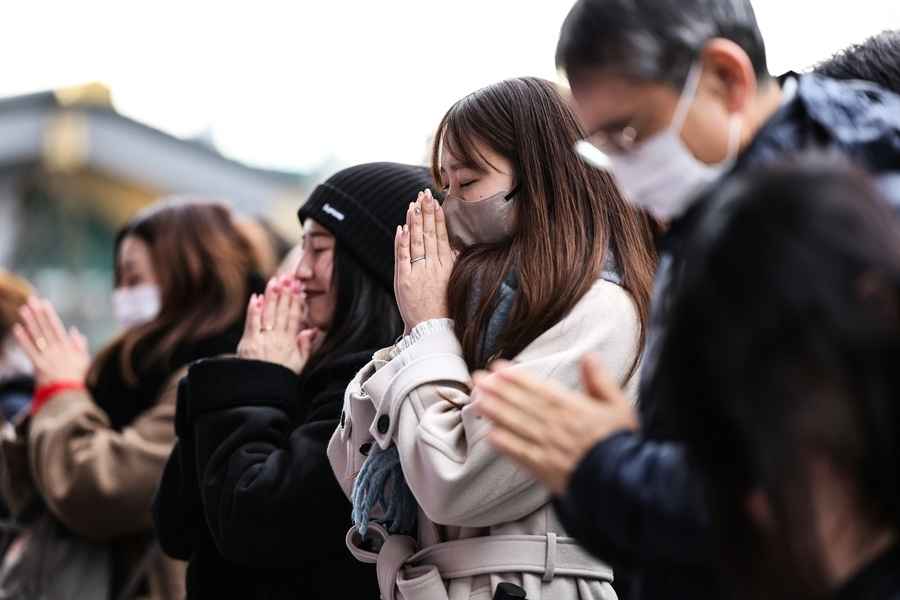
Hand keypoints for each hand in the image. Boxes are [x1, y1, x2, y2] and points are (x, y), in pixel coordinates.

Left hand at [13, 297, 89, 386]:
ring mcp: (47, 357)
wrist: (69, 396)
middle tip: (31, 300)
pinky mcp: (38, 366)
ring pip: (37, 336)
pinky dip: (23, 339)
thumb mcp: (84, 361)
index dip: (50, 314)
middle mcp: (57, 349)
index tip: (45, 302)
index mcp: (68, 348)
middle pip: (46, 328)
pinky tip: (17, 328)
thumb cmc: (78, 379)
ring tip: (23, 310)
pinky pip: (30, 350)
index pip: (57, 327)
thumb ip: (80, 345)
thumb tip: (75, 330)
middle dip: (39, 313)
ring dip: (30, 322)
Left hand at [237, 276, 318, 373]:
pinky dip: (253, 310)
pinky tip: (255, 298)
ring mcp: (263, 339)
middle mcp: (277, 338)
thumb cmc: (280, 377)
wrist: (262, 392)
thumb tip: (313, 330)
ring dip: (271, 297)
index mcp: (290, 342)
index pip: (294, 317)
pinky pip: (252, 323)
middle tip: (288, 278)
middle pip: (282, 311)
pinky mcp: (249, 342)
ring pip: (268, 313)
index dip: (297, 301)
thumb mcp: (299, 364)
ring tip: (274, 282)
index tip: (299, 288)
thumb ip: (306, 346)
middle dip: (285, 294)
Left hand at [394, 189, 456, 332]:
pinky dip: (402, 242)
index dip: (438, 218)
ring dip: (415, 222)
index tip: (436, 202)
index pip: (441, 236)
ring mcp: (419, 272)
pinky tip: (403, 227)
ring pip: (417, 241)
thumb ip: (453, 263)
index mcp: (446, 266)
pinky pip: (404, 257)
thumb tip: (456, 247)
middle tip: (424, 193)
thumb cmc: (444, 308)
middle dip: (426, 212)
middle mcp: (434, 266)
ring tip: (414, 204)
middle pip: (430, 234)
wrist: (433, 329)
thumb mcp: (453, 282)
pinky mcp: (405, 280)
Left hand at [473, 354, 638, 495]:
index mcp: (573, 408)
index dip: (516, 377)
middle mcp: (556, 426)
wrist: (624, 482)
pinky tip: (489, 436)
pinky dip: (505, 445)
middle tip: (477, 378)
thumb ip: (600, 381)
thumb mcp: (618, 406)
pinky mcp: (545, 470)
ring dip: (495, 412)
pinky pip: (521, 455)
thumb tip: (589, 356)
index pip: (538, 388)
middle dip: (497, 390)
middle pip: (521, 404)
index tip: (497, 368)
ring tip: (477, 400)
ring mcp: (549, 448)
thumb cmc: (621, 442)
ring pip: (516, 426)